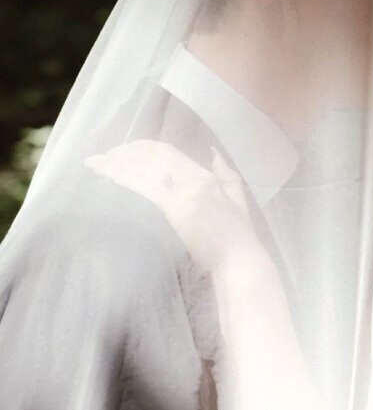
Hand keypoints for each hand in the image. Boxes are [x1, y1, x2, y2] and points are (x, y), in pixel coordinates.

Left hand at [86, 141, 258, 271]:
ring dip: (117, 163)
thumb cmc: (238, 239)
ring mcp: (186, 191)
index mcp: (206, 176)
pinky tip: (108, 177)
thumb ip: (226, 175)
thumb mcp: (238, 200)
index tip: (120, 151)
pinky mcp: (177, 207)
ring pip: (145, 167)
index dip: (141, 147)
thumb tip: (214, 151)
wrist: (240, 261)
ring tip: (95, 165)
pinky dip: (124, 177)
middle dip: (123, 152)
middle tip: (100, 158)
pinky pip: (145, 186)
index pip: (168, 152)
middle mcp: (195, 177)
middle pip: (152, 155)